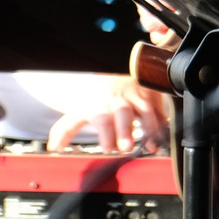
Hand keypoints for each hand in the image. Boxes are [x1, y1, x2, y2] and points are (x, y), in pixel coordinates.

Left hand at [46, 76, 171, 154]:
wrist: (118, 70)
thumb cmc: (99, 96)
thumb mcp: (81, 110)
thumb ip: (67, 129)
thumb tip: (53, 147)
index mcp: (101, 106)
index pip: (102, 119)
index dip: (106, 133)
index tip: (108, 148)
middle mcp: (120, 102)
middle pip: (123, 114)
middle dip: (125, 130)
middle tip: (126, 148)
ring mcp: (138, 99)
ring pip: (146, 111)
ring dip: (149, 129)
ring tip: (151, 146)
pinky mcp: (153, 99)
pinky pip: (160, 110)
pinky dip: (164, 123)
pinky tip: (164, 137)